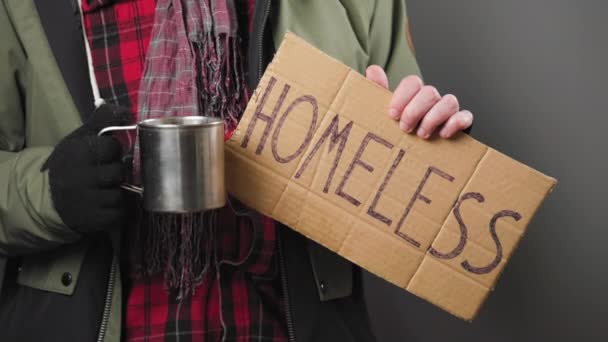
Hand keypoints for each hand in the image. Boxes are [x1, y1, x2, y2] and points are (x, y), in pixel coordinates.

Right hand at [42, 104, 131, 233]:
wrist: (49, 197)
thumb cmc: (72, 164)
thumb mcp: (81, 138)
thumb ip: (103, 121)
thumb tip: (128, 112)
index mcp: (77, 153)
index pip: (111, 147)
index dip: (113, 150)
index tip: (105, 154)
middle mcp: (79, 178)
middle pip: (119, 172)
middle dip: (116, 173)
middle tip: (104, 174)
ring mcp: (86, 201)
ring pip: (121, 194)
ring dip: (117, 192)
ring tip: (103, 190)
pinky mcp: (93, 221)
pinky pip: (120, 213)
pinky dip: (117, 210)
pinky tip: (104, 204)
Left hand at [365, 65, 472, 138]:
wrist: (409, 156)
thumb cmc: (397, 131)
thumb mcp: (384, 114)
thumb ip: (378, 91)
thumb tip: (373, 70)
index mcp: (413, 95)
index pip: (412, 82)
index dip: (402, 96)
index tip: (392, 115)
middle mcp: (432, 99)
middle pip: (430, 92)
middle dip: (415, 111)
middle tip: (405, 128)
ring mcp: (447, 110)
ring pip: (449, 101)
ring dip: (434, 118)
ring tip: (422, 135)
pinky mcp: (460, 123)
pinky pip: (466, 116)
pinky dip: (456, 123)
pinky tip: (443, 134)